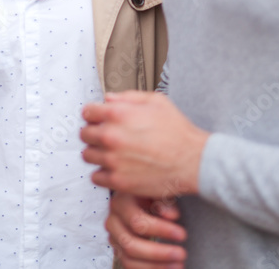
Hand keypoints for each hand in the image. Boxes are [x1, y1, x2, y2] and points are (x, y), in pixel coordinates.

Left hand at [81, 90, 209, 198]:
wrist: (194, 162)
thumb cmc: (178, 132)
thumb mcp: (157, 102)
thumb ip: (129, 97)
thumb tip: (109, 99)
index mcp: (118, 114)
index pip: (87, 112)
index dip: (93, 114)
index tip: (97, 118)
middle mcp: (111, 137)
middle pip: (84, 134)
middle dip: (93, 133)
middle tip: (106, 136)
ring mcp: (113, 161)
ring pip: (87, 155)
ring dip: (97, 153)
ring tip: (111, 153)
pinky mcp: (118, 181)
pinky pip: (96, 176)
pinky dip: (103, 172)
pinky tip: (116, 168)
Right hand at [108, 192, 186, 268]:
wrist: (139, 199)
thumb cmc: (150, 194)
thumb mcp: (158, 190)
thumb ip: (164, 200)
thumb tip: (171, 215)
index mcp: (120, 202)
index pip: (136, 221)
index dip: (160, 230)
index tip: (182, 234)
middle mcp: (113, 221)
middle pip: (130, 243)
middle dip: (159, 252)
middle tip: (182, 254)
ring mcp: (114, 237)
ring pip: (129, 258)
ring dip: (156, 265)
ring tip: (178, 264)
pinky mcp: (119, 250)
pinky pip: (130, 265)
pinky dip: (150, 268)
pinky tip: (168, 266)